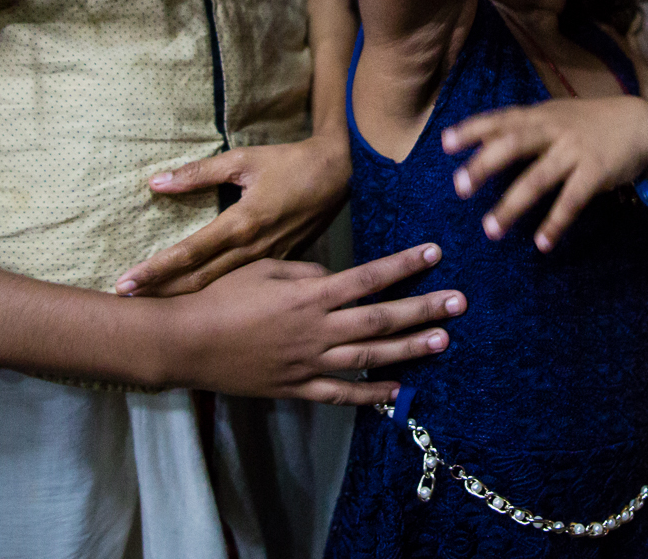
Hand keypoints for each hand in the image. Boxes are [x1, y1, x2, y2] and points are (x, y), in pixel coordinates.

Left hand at [116, 134, 351, 296]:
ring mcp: (267, 262)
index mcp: (241, 224)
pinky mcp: (278, 264)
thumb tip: (156, 182)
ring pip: (218, 288)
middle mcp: (251, 249)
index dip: (154, 270)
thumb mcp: (243, 160)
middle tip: (125, 304)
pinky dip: (214, 295)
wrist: (338, 175)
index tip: (125, 283)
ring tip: (152, 307)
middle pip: (198, 281)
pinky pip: (241, 285)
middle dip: (160, 293)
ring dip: (183, 298)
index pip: (188, 253)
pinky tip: (198, 302)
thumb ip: (199, 172)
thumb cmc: (289, 163)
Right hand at [152, 242, 465, 403]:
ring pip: (369, 356)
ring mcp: (309, 362)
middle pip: (380, 318)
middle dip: (423, 308)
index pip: (368, 277)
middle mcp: (317, 329)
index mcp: (310, 295)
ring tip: (442, 341)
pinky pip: (341, 393)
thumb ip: (305, 273)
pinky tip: (397, 392)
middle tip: (459, 302)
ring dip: (408, 349)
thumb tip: (333, 278)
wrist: (188, 342)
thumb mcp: (264, 270)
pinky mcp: (297, 387)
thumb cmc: (222, 298)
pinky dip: (370, 394)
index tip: (434, 253)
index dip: (403, 265)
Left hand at [440, 96, 647, 250]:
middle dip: (485, 165)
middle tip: (459, 187)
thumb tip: (483, 138)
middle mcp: (554, 130)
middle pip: (513, 144)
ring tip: (491, 230)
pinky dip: (556, 223)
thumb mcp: (557, 114)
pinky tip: (542, 243)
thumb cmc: (591, 122)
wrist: (642, 125)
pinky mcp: (596, 172)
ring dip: (513, 205)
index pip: (501, 119)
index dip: (472, 129)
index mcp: (541, 115)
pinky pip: (572, 200)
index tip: (444, 143)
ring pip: (538, 178)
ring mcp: (575, 151)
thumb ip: (524, 125)